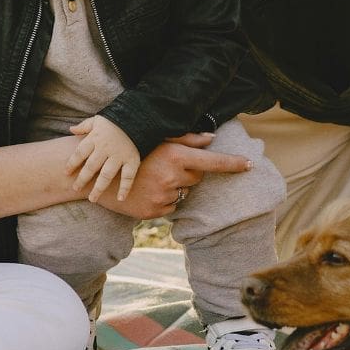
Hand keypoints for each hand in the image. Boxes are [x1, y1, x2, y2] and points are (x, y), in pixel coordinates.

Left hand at [66, 116, 140, 200]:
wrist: (138, 116)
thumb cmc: (115, 119)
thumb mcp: (97, 119)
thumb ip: (84, 126)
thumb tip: (71, 129)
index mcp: (95, 138)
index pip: (80, 153)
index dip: (72, 164)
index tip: (66, 173)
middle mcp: (105, 149)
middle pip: (91, 167)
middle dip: (82, 179)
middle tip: (75, 188)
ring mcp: (119, 156)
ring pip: (106, 175)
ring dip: (99, 188)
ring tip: (92, 199)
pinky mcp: (132, 160)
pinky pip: (128, 176)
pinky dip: (125, 188)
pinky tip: (120, 199)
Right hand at [93, 132, 250, 217]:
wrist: (99, 176)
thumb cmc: (130, 152)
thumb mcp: (157, 140)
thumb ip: (186, 139)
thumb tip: (211, 138)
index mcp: (175, 157)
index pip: (212, 162)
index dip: (232, 163)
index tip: (249, 164)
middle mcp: (172, 177)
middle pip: (197, 178)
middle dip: (188, 173)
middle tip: (166, 166)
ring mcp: (163, 196)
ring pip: (184, 193)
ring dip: (175, 187)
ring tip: (152, 178)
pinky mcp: (155, 211)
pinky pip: (172, 206)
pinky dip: (164, 200)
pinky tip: (147, 190)